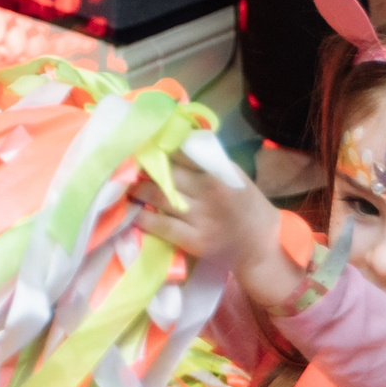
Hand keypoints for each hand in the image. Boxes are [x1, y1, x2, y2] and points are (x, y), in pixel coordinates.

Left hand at [131, 154, 301, 307]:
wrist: (263, 245)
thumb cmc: (244, 204)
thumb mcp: (232, 175)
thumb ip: (205, 160)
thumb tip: (171, 141)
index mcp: (218, 173)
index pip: (181, 153)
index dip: (158, 147)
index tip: (139, 141)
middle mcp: (209, 193)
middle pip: (166, 174)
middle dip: (142, 167)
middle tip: (123, 162)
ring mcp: (202, 218)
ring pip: (160, 197)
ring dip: (137, 189)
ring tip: (122, 183)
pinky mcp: (195, 241)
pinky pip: (161, 226)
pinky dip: (143, 217)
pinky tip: (132, 211)